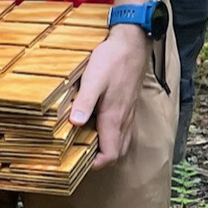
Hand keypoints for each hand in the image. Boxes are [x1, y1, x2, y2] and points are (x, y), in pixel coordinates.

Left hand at [72, 25, 151, 169]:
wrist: (132, 42)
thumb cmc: (113, 60)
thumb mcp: (93, 80)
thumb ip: (84, 102)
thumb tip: (74, 124)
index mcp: (115, 118)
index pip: (110, 155)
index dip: (95, 165)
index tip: (78, 164)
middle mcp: (124, 120)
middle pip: (116, 153)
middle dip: (100, 161)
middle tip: (79, 157)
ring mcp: (128, 113)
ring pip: (120, 142)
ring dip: (105, 149)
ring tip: (85, 144)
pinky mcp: (128, 106)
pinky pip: (122, 130)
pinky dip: (110, 136)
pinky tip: (95, 127)